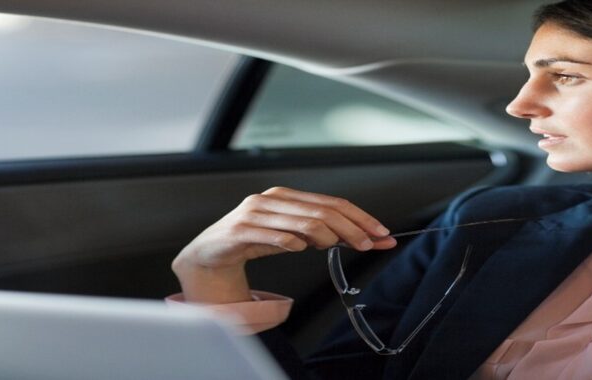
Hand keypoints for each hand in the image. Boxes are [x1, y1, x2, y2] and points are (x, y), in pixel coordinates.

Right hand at [172, 187, 395, 303]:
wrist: (210, 251)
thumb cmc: (252, 240)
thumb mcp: (290, 235)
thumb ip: (319, 234)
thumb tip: (357, 238)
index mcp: (287, 196)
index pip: (332, 203)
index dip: (360, 217)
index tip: (381, 233)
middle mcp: (272, 199)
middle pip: (322, 211)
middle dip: (351, 228)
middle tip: (368, 244)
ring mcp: (255, 213)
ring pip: (302, 222)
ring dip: (327, 236)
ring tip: (337, 247)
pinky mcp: (240, 230)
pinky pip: (274, 236)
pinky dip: (292, 242)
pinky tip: (301, 248)